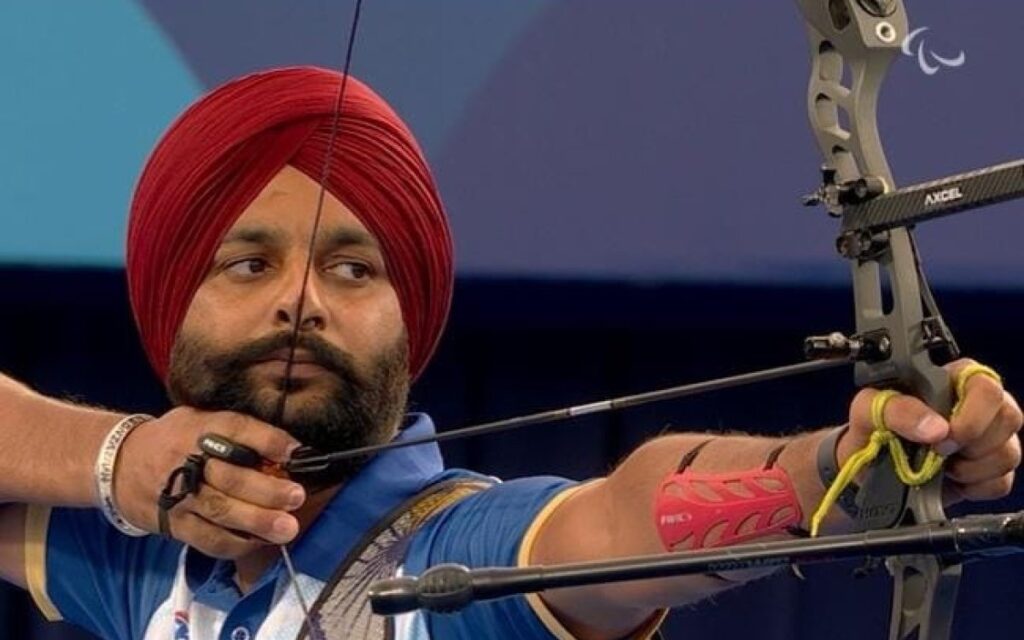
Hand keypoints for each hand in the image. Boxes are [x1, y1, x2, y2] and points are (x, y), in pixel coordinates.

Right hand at [114, 407, 305, 557]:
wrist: (117, 464)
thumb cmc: (173, 439)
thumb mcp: (199, 420)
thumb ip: (236, 433)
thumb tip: (287, 450)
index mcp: (198, 428)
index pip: (236, 429)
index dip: (268, 440)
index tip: (296, 452)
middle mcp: (187, 461)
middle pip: (230, 477)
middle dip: (267, 490)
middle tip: (296, 497)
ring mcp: (179, 496)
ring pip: (220, 512)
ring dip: (257, 522)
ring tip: (286, 528)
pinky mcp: (173, 524)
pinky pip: (207, 539)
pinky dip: (236, 544)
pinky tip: (259, 542)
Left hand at [839, 359, 1022, 502]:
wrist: (868, 470)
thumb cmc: (871, 430)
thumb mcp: (869, 410)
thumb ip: (898, 410)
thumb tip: (936, 428)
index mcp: (952, 381)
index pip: (987, 386)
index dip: (972, 415)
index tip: (943, 436)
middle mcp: (978, 406)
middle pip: (1008, 418)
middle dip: (972, 443)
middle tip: (937, 452)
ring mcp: (989, 438)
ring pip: (1009, 453)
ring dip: (970, 468)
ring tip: (940, 465)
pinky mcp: (990, 470)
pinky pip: (1001, 482)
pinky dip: (973, 487)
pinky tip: (951, 480)